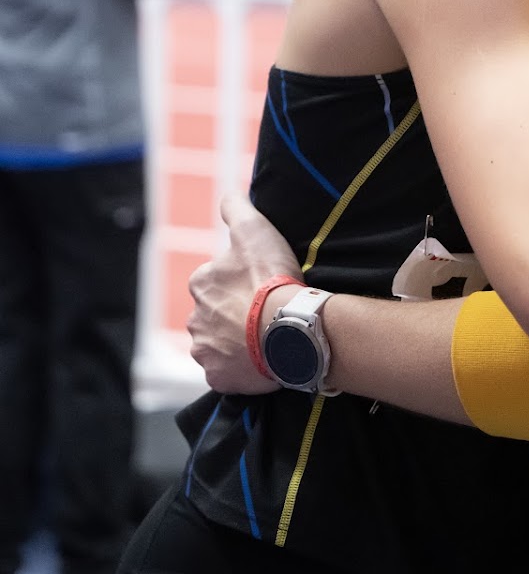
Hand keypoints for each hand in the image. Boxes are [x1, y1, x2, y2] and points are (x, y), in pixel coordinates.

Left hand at [187, 194, 302, 393]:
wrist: (289, 328)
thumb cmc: (271, 278)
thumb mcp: (255, 229)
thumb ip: (236, 208)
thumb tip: (227, 195)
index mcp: (200, 283)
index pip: (216, 280)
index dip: (241, 281)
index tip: (262, 284)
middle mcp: (194, 318)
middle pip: (215, 313)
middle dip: (234, 313)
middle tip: (264, 311)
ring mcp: (205, 351)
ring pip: (218, 342)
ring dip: (235, 340)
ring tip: (264, 336)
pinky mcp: (218, 377)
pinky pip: (226, 371)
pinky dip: (240, 367)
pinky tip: (260, 358)